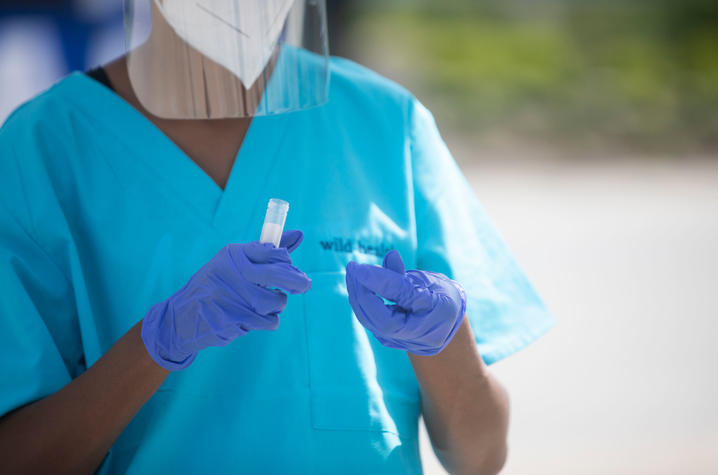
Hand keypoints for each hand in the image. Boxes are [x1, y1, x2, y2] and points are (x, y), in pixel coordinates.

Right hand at [141, 230, 310, 369]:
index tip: (290, 265)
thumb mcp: (233, 262)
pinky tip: (255, 317)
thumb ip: (267, 251)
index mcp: (233, 254)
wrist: (182, 318)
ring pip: (278, 300)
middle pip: (279, 274)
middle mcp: (235, 273)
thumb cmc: (215, 286)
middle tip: (305, 284)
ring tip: (263, 303)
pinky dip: (268, 320)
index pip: (271, 250)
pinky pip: (271, 320)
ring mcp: (237, 298)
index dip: (285, 259)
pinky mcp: (239, 320)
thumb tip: (300, 234)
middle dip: (298, 281)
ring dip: (277, 303)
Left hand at [345, 250, 465, 355]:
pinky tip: (358, 280)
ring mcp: (394, 340)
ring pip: (367, 318)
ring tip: (353, 270)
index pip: (388, 318)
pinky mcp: (385, 334)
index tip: (360, 268)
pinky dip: (361, 297)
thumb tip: (390, 256)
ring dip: (356, 293)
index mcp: (422, 330)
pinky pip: (368, 316)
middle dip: (359, 291)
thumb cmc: (443, 297)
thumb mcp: (430, 286)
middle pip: (373, 320)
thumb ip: (407, 277)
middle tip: (353, 266)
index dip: (372, 292)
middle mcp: (405, 340)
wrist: (449, 318)